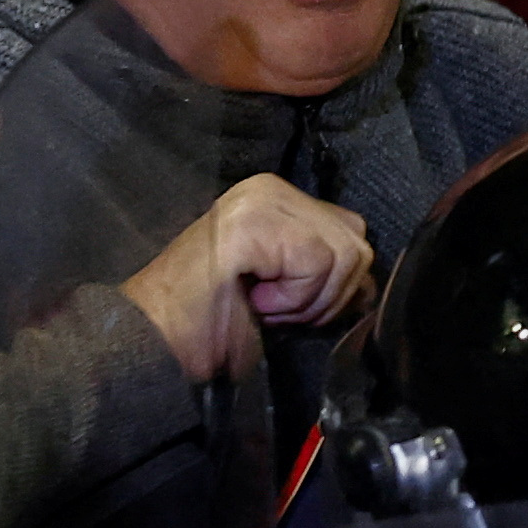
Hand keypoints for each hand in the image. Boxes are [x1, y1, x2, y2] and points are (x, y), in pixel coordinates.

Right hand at [117, 174, 372, 384]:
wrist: (157, 340)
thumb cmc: (213, 326)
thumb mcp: (285, 295)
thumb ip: (324, 275)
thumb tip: (370, 285)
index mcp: (277, 199)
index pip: (350, 232)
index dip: (332, 285)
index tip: (282, 305)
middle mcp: (271, 188)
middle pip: (357, 242)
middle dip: (326, 294)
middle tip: (274, 308)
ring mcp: (262, 199)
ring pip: (345, 253)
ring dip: (308, 299)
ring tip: (263, 303)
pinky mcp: (256, 220)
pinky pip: (318, 261)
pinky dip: (294, 298)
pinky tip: (256, 300)